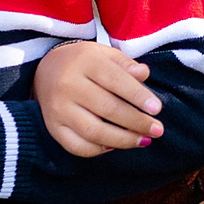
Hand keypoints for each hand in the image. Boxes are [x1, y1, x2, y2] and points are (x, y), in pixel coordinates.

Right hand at [36, 40, 164, 155]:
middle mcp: (68, 85)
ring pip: (94, 131)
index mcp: (85, 62)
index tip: (157, 109)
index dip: (138, 96)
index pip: (116, 80)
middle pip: (107, 109)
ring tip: (143, 140)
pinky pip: (77, 146)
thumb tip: (144, 74)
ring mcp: (58, 109)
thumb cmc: (84, 63)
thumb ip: (125, 64)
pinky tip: (115, 145)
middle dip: (136, 122)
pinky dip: (99, 150)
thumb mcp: (104, 53)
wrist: (45, 70)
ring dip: (122, 140)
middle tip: (157, 130)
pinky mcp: (53, 128)